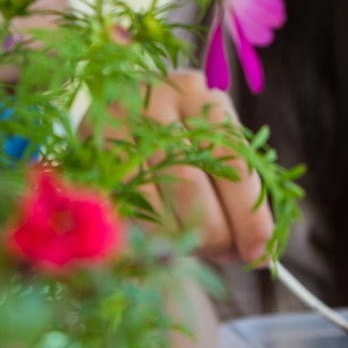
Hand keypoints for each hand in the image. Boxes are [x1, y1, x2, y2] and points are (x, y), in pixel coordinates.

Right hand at [100, 71, 273, 264]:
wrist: (114, 116)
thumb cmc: (177, 140)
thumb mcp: (210, 146)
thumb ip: (237, 191)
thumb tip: (259, 252)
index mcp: (197, 92)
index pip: (233, 161)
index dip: (250, 215)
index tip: (261, 254)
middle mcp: (151, 101)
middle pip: (192, 187)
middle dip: (214, 234)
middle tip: (223, 253)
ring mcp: (112, 130)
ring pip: (155, 207)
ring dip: (179, 240)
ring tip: (189, 242)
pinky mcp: (86, 161)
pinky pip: (122, 218)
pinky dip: (145, 240)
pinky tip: (156, 239)